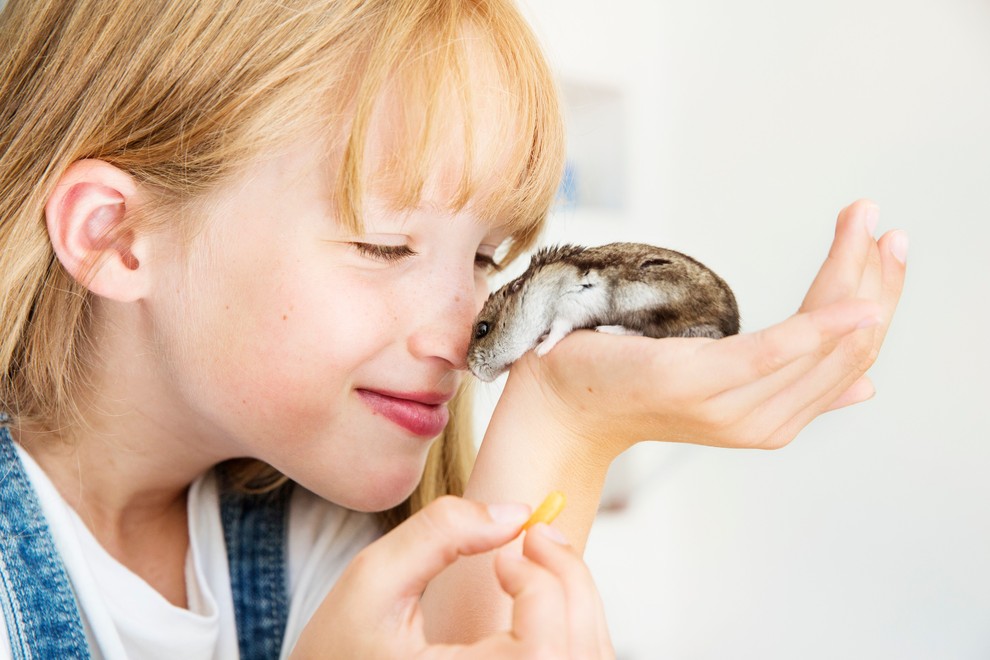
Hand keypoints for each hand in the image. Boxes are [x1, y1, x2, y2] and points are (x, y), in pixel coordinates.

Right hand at [291, 496, 613, 658]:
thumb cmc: (337, 651)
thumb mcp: (371, 581)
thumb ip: (440, 532)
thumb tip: (516, 511)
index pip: (541, 648)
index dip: (538, 585)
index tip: (503, 557)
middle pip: (578, 652)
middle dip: (570, 579)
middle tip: (539, 536)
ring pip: (588, 659)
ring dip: (577, 601)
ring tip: (539, 563)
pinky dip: (574, 628)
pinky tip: (540, 598)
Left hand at [502, 200, 905, 456]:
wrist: (560, 400)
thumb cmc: (632, 378)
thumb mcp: (718, 378)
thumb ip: (788, 378)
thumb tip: (864, 385)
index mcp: (769, 419)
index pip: (848, 363)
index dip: (879, 304)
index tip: (888, 249)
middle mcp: (759, 422)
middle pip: (844, 353)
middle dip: (876, 286)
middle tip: (886, 228)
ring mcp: (729, 408)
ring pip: (819, 346)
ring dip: (853, 281)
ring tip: (868, 227)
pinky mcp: (699, 382)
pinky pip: (774, 352)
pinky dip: (822, 325)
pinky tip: (857, 299)